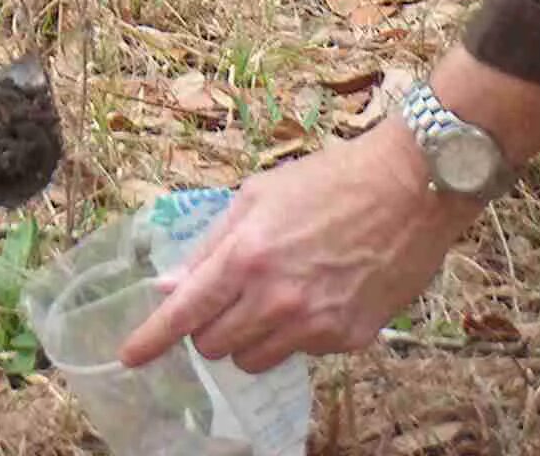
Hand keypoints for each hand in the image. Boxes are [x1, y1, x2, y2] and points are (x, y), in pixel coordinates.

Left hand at [116, 121, 477, 376]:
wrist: (410, 187)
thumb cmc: (331, 180)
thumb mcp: (259, 195)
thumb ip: (212, 245)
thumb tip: (170, 285)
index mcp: (247, 255)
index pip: (185, 313)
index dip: (152, 339)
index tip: (130, 356)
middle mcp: (276, 298)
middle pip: (214, 346)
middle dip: (211, 326)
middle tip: (231, 297)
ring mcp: (314, 324)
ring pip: (253, 359)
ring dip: (251, 336)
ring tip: (277, 296)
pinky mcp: (348, 339)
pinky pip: (301, 352)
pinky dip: (298, 332)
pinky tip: (320, 294)